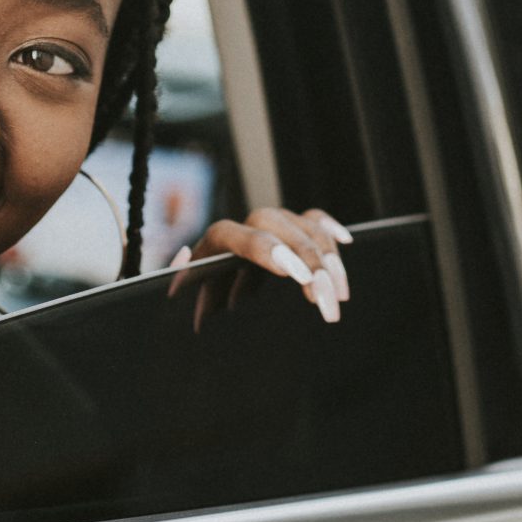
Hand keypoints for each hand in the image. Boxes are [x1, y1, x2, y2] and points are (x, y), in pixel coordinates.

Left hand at [169, 207, 353, 332]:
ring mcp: (274, 223)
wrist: (211, 289)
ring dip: (327, 261)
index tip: (297, 277)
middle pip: (285, 231)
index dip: (271, 253)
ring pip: (307, 229)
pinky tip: (346, 244)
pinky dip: (330, 230)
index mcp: (218, 241)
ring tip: (338, 298)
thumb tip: (175, 285)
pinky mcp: (293, 227)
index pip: (243, 237)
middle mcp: (248, 225)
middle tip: (329, 302)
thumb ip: (183, 289)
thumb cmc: (201, 295)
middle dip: (311, 264)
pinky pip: (315, 219)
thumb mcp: (191, 295)